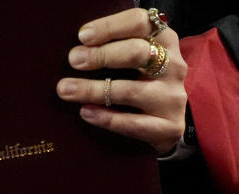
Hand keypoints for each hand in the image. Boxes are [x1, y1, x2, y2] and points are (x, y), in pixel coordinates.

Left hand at [56, 7, 187, 153]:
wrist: (168, 124)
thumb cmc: (142, 84)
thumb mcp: (136, 59)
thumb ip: (114, 48)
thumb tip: (76, 50)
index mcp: (164, 41)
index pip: (140, 22)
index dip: (110, 27)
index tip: (83, 36)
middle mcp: (173, 66)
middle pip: (136, 53)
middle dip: (101, 55)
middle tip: (74, 60)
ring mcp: (171, 97)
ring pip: (129, 91)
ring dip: (93, 89)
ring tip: (66, 90)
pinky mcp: (168, 127)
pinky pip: (132, 123)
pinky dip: (106, 118)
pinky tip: (85, 112)